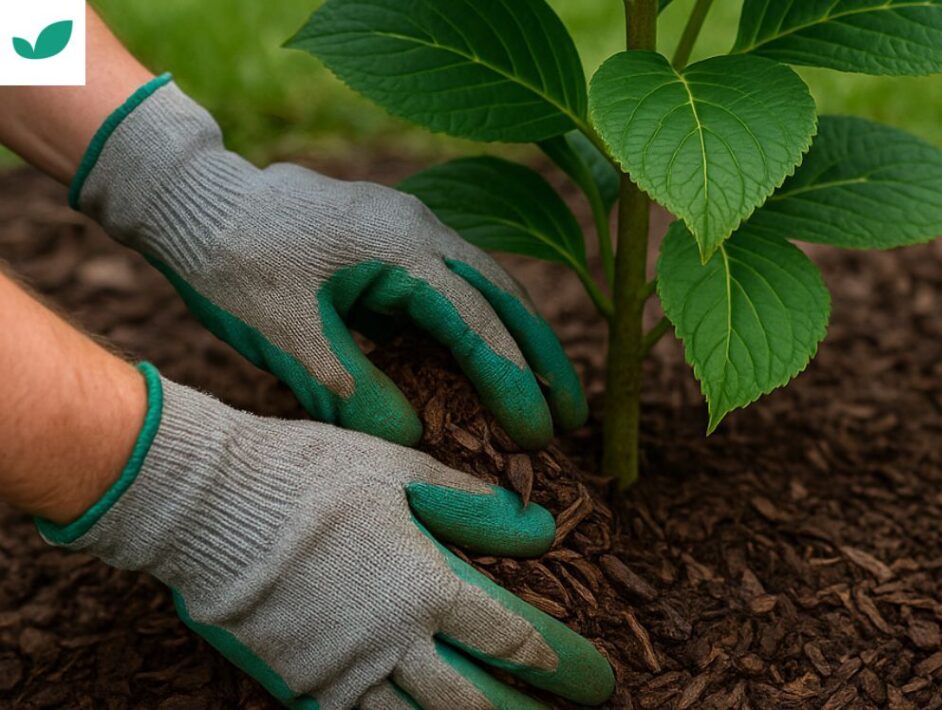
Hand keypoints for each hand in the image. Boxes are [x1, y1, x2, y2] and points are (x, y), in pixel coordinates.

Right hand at [38, 364, 613, 707]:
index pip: (513, 637)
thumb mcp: (399, 470)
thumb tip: (543, 526)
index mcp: (425, 585)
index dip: (562, 664)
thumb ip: (473, 504)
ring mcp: (345, 672)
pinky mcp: (302, 687)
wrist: (206, 505)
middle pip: (478, 700)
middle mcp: (392, 641)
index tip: (595, 680)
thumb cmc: (307, 475)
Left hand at [73, 77, 586, 449]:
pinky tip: (490, 354)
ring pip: (488, 285)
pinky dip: (485, 321)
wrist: (193, 199)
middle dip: (545, 358)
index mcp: (402, 249)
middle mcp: (421, 229)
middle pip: (506, 297)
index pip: (476, 326)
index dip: (513, 384)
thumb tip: (412, 436)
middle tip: (577, 415)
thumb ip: (352, 390)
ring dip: (522, 337)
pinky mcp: (395, 234)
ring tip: (551, 390)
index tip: (541, 434)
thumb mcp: (287, 338)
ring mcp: (411, 225)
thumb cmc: (234, 263)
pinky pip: (457, 280)